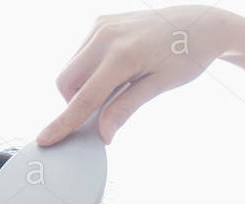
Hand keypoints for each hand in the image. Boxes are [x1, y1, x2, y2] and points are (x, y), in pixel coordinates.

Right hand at [37, 5, 234, 145]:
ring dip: (84, 87)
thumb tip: (102, 134)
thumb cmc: (186, 56)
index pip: (84, 99)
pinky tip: (118, 71)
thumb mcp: (159, 86)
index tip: (45, 140)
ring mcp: (101, 26)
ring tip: (121, 85)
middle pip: (67, 83)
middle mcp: (105, 36)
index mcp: (122, 55)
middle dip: (76, 103)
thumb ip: (126, 108)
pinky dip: (91, 71)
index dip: (63, 123)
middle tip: (108, 109)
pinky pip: (82, 55)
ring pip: (72, 69)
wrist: (200, 23)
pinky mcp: (101, 22)